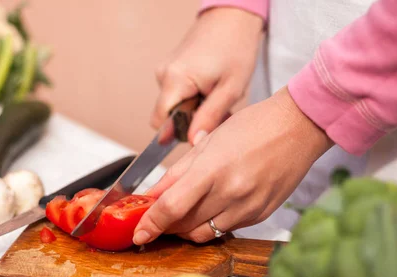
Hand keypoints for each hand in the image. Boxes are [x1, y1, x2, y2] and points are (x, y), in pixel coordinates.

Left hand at [134, 87, 334, 244]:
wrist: (298, 127)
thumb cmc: (253, 127)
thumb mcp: (206, 143)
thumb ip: (176, 174)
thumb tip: (151, 195)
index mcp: (213, 169)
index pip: (172, 207)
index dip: (151, 224)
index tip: (139, 233)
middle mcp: (231, 193)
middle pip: (185, 224)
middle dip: (166, 225)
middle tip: (157, 218)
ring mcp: (248, 207)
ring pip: (205, 233)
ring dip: (187, 228)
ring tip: (183, 213)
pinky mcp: (261, 215)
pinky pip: (226, 229)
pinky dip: (211, 224)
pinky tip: (211, 207)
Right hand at [152, 7, 263, 144]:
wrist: (234, 16)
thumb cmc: (236, 47)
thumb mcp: (230, 89)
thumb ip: (209, 118)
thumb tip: (193, 141)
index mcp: (175, 80)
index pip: (160, 123)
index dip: (177, 132)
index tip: (198, 130)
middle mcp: (163, 75)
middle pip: (167, 116)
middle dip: (191, 120)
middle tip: (218, 111)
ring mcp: (165, 70)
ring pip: (174, 106)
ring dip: (194, 108)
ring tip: (216, 95)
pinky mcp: (170, 68)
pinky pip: (176, 94)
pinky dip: (192, 97)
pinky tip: (210, 87)